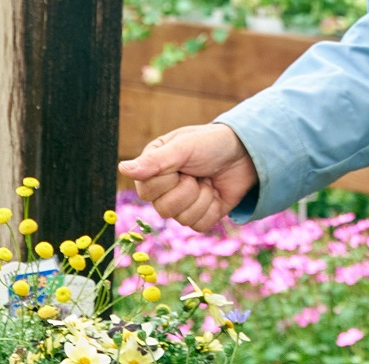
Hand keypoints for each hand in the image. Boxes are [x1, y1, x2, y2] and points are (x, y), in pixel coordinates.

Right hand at [119, 124, 258, 231]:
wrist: (245, 153)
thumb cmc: (211, 143)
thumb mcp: (184, 146)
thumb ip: (155, 161)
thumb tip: (123, 168)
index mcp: (152, 168)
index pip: (146, 190)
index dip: (168, 180)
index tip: (182, 164)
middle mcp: (162, 189)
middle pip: (164, 209)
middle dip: (188, 190)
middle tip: (197, 172)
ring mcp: (181, 204)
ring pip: (182, 219)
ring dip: (202, 198)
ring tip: (207, 180)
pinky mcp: (199, 216)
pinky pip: (199, 226)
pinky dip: (212, 209)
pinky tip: (215, 193)